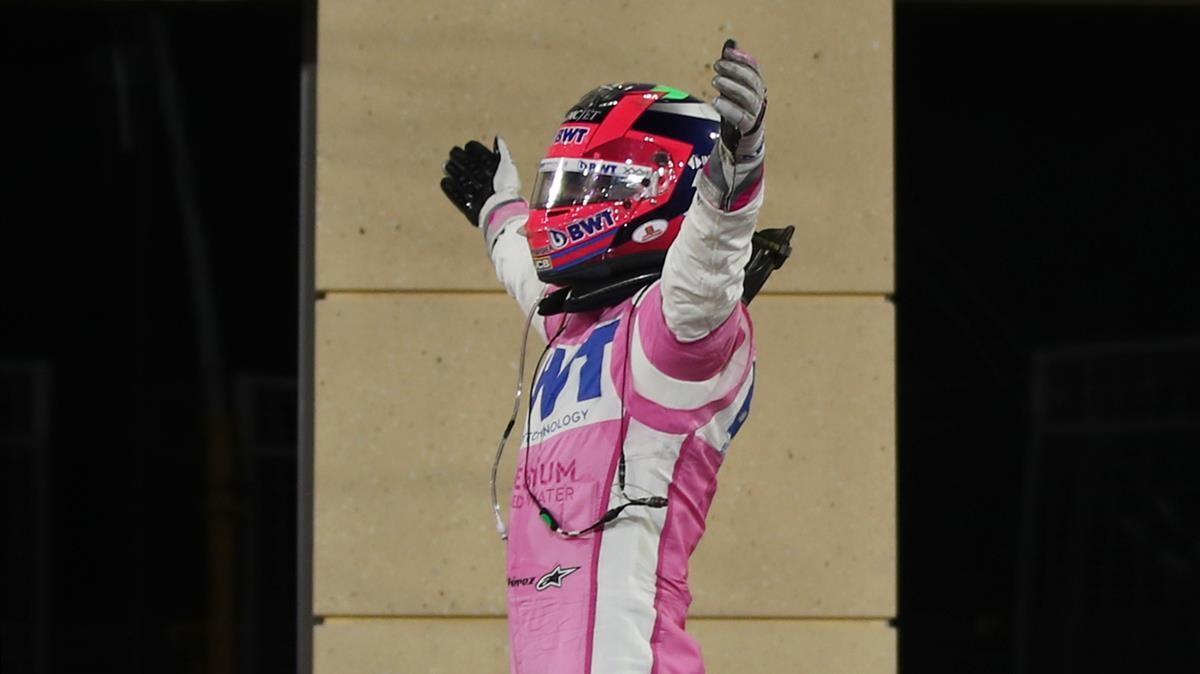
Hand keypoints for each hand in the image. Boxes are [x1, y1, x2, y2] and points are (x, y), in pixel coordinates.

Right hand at [440, 137, 520, 226]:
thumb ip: (503, 152)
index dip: (476, 152)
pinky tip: (444, 181)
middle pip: (472, 170)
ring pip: (464, 182)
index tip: (468, 145)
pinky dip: (451, 190)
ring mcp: (479, 197)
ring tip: (445, 164)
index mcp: (496, 175)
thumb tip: (498, 137)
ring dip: (454, 173)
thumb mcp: (507, 166)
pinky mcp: (472, 208)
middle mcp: (487, 185)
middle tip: (452, 153)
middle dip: (461, 160)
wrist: (502, 209)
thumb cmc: (506, 188)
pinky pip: (459, 199)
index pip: (484, 160)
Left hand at [711, 39, 765, 162]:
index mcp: (758, 87)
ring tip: (715, 80)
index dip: (742, 59)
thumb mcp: (732, 87)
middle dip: (735, 70)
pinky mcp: (748, 129)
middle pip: (752, 81)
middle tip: (717, 65)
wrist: (739, 143)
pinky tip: (716, 101)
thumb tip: (731, 42)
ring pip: (748, 98)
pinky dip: (729, 108)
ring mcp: (756, 115)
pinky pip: (741, 117)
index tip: (727, 52)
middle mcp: (760, 99)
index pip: (755, 69)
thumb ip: (732, 67)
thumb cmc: (736, 111)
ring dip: (731, 86)